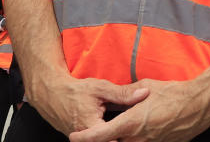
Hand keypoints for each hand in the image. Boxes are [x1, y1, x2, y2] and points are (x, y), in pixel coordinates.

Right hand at [28, 72, 148, 135]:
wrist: (50, 93)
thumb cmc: (74, 90)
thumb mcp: (101, 88)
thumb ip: (123, 94)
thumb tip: (144, 93)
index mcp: (91, 126)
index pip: (112, 140)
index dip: (126, 136)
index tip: (137, 132)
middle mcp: (83, 137)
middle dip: (120, 137)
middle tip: (135, 132)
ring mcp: (80, 139)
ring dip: (112, 137)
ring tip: (126, 131)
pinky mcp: (78, 138)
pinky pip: (93, 140)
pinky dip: (104, 136)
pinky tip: (115, 131)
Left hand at [68, 78, 209, 141]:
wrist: (200, 103)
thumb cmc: (175, 93)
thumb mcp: (147, 86)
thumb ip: (128, 93)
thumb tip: (118, 95)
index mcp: (130, 123)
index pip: (98, 136)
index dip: (83, 138)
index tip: (75, 137)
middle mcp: (137, 139)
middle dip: (106, 136)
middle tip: (108, 126)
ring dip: (124, 136)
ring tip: (134, 122)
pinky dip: (139, 138)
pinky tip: (148, 126)